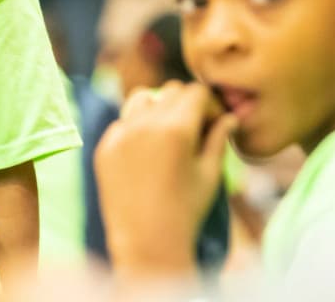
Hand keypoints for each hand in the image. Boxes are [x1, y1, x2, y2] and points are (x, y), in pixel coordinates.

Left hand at [94, 80, 236, 278]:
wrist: (146, 243)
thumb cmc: (187, 210)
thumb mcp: (209, 174)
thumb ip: (219, 139)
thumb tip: (229, 118)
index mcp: (177, 128)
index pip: (196, 92)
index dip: (210, 105)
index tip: (214, 123)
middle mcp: (145, 123)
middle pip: (170, 91)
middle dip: (187, 104)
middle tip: (195, 129)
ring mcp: (120, 133)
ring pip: (142, 98)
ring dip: (158, 108)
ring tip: (168, 135)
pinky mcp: (105, 146)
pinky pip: (123, 122)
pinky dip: (137, 128)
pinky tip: (147, 153)